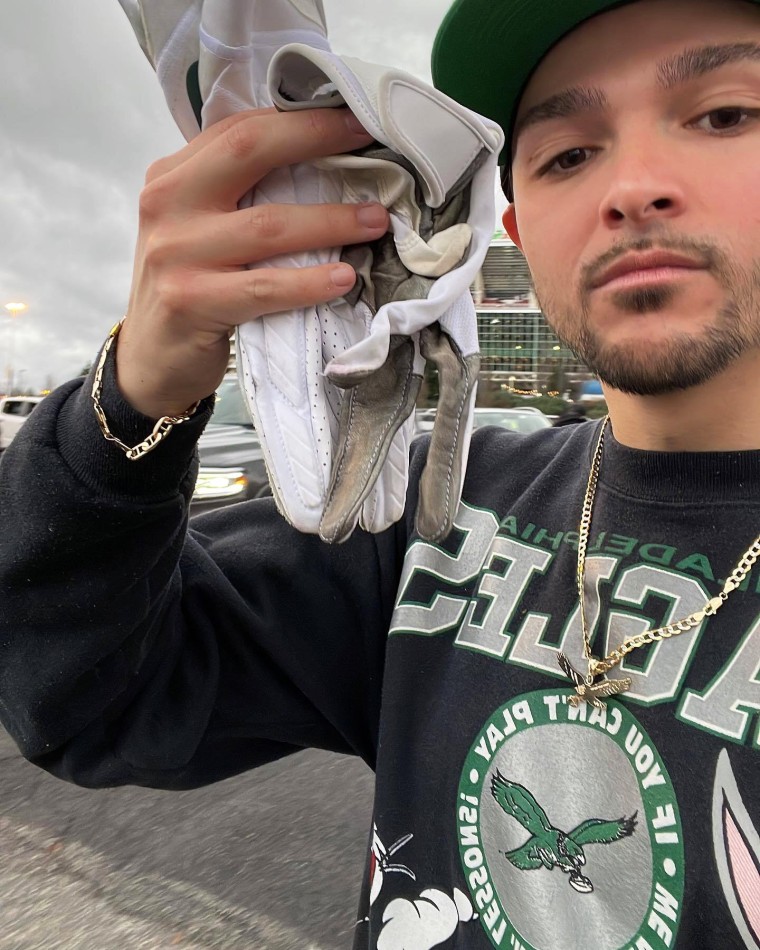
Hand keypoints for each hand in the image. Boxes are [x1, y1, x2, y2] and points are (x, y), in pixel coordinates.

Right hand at [116, 107, 388, 418]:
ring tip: (377, 222)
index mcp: (172, 177)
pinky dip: (308, 283)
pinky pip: (263, 287)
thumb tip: (323, 168)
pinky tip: (343, 278)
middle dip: (315, 139)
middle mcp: (167, 204)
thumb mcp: (199, 230)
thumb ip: (237, 196)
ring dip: (331, 222)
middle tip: (372, 143)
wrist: (151, 361)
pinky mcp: (190, 301)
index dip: (301, 119)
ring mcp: (174, 253)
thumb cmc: (191, 290)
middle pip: (248, 152)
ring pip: (268, 226)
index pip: (238, 129)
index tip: (355, 115)